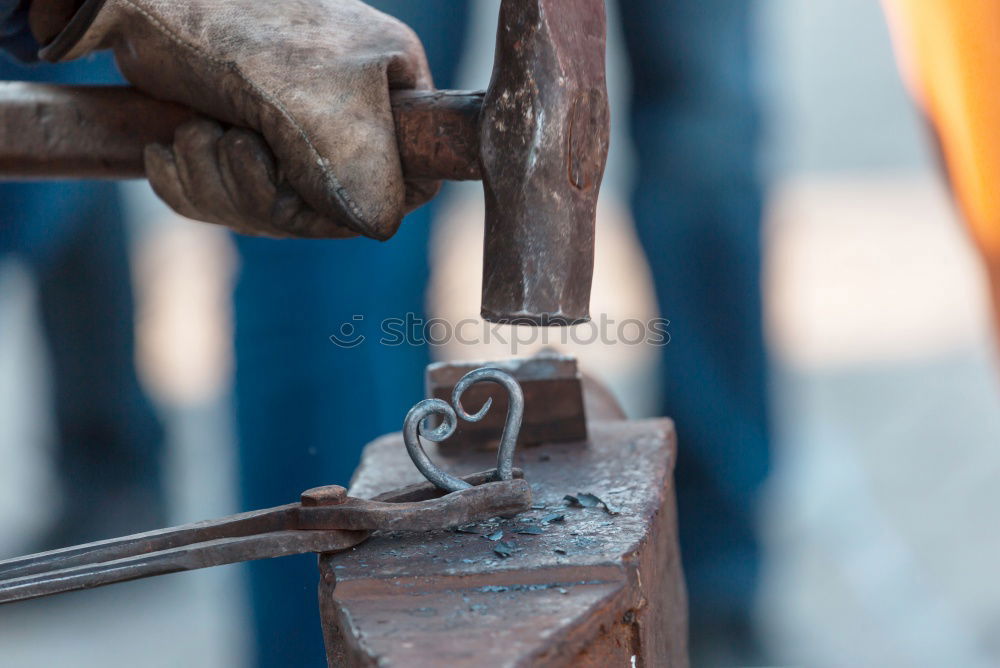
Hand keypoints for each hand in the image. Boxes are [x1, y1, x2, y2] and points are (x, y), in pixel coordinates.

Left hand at [34, 0, 436, 238]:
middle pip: (326, 206)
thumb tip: (380, 224)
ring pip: (271, 208)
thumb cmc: (239, 36)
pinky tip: (169, 151)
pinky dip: (191, 185)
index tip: (309, 187)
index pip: (408, 179)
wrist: (143, 4)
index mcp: (389, 87)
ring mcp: (289, 125)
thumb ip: (365, 174)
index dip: (359, 201)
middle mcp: (347, 109)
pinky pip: (227, 200)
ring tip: (195, 134)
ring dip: (218, 186)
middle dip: (263, 193)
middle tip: (232, 145)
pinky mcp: (236, 135)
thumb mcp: (318, 110)